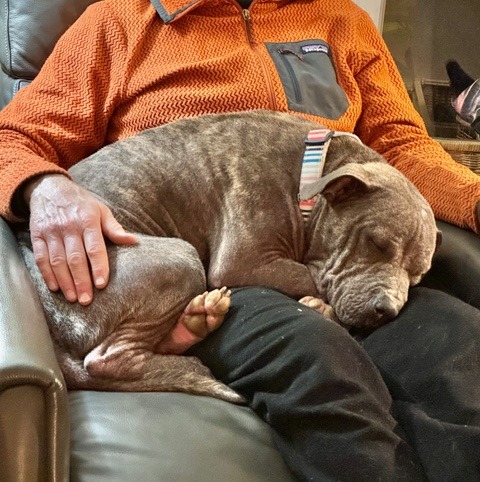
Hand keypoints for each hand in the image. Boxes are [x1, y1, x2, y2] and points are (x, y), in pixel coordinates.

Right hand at [25, 174, 136, 304]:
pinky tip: (56, 288)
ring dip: (65, 282)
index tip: (102, 284)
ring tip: (73, 298)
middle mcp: (68, 227)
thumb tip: (134, 241)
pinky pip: (41, 258)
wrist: (50, 188)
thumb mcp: (101, 210)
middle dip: (81, 281)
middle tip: (86, 300)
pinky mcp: (37, 235)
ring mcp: (51, 231)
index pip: (94, 248)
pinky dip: (47, 275)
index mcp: (87, 220)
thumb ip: (115, 229)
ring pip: (57, 261)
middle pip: (75, 258)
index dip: (98, 267)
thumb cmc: (82, 204)